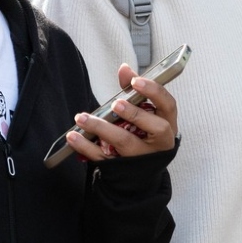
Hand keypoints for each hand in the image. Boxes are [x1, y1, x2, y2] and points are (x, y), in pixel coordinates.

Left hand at [63, 65, 179, 162]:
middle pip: (154, 127)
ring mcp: (142, 157)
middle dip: (134, 113)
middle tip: (116, 104)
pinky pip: (103, 157)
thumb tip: (124, 69)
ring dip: (102, 128)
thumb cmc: (143, 134)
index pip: (168, 105)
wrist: (139, 173)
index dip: (154, 92)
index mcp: (167, 124)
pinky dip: (86, 146)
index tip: (136, 82)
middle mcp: (160, 143)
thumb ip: (133, 91)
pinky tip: (73, 136)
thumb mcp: (144, 114)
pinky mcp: (122, 168)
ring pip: (125, 142)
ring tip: (82, 117)